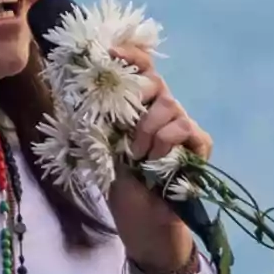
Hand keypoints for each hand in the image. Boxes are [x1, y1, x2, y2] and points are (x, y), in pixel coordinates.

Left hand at [105, 44, 212, 273]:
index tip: (109, 51)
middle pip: (154, 81)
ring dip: (146, 130)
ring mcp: (183, 126)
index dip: (129, 54)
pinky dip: (166, 141)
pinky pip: (184, 128)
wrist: (143, 222)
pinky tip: (155, 160)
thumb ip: (99, 116)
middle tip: (122, 128)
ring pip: (169, 105)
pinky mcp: (199, 145)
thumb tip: (74, 86)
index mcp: (140, 105)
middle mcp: (163, 109)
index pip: (140, 68)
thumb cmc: (122, 184)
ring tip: (136, 155)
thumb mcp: (102, 145)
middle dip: (135, 97)